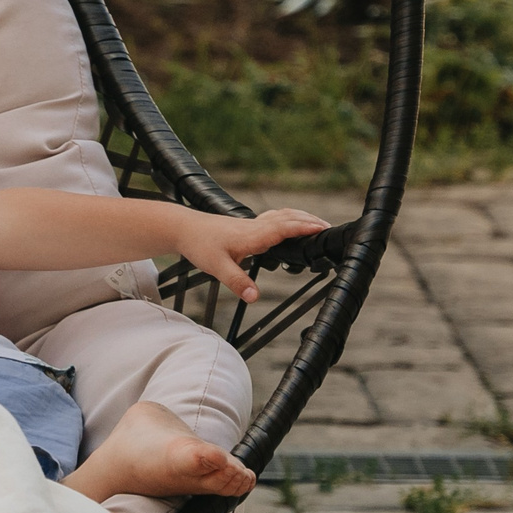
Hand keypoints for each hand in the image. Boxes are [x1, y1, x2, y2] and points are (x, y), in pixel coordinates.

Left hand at [176, 207, 330, 301]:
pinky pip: (273, 218)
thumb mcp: (217, 268)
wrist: (183, 228)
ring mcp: (251, 224)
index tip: (324, 230)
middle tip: (330, 228)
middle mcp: (255, 226)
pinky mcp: (246, 225)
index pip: (285, 228)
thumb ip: (237, 282)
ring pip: (282, 215)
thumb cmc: (199, 245)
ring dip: (300, 217)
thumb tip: (254, 297)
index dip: (305, 228)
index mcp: (253, 235)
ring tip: (317, 223)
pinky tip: (289, 223)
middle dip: (310, 221)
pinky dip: (288, 218)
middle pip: (289, 219)